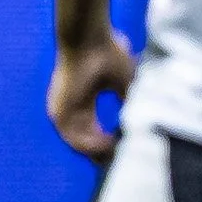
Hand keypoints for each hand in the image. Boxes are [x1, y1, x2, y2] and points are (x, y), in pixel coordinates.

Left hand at [49, 32, 136, 160]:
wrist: (88, 39)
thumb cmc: (106, 54)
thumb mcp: (124, 82)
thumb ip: (128, 101)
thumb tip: (142, 118)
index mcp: (84, 101)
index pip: (94, 131)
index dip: (109, 143)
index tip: (125, 151)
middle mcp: (71, 109)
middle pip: (86, 141)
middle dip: (103, 154)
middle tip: (121, 163)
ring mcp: (63, 111)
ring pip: (79, 143)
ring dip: (99, 152)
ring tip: (118, 157)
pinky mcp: (58, 111)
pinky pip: (73, 138)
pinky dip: (90, 146)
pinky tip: (109, 147)